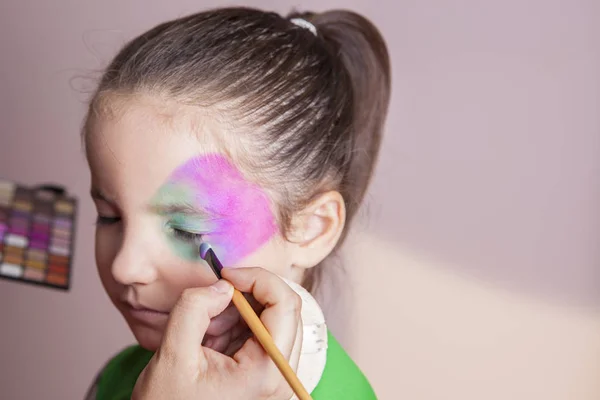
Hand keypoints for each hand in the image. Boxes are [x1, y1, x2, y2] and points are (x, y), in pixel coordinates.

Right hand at [132, 267, 303, 399]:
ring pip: (271, 319)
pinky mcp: (264, 375)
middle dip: (247, 296)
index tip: (226, 273)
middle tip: (213, 297)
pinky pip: (260, 334)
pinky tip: (212, 339)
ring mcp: (275, 377)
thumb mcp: (172, 354)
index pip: (285, 305)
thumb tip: (223, 285)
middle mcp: (280, 376)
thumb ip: (194, 309)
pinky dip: (236, 325)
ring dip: (238, 312)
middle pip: (283, 310)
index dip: (257, 278)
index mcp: (266, 373)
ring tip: (206, 329)